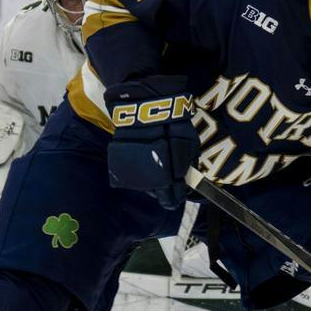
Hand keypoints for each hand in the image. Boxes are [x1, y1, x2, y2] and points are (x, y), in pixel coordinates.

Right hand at [104, 75, 197, 208]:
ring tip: (155, 161)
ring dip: (150, 178)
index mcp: (167, 180)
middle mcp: (149, 182)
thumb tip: (188, 179)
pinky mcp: (121, 164)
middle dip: (164, 187)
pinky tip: (143, 156)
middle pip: (158, 195)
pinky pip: (132, 173)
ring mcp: (133, 173)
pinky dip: (138, 168)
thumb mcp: (190, 148)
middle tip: (167, 172)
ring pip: (144, 184)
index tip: (179, 190)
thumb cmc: (174, 126)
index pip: (172, 201)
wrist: (148, 110)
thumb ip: (189, 167)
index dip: (177, 196)